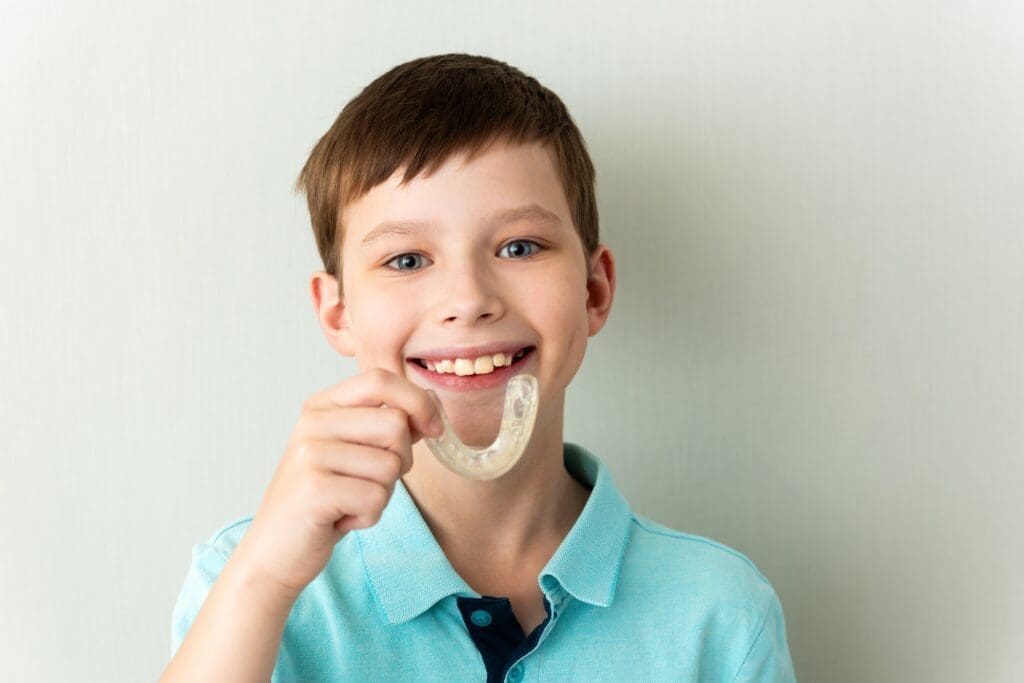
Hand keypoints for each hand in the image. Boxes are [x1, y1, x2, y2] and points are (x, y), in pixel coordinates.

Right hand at [233, 368, 441, 597]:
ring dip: (382, 493)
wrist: (275, 550)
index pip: (381, 380)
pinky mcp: (314, 490)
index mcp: (322, 405)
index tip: (433, 428)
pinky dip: (369, 516)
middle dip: (401, 460)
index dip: (418, 401)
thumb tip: (431, 408)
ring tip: (349, 501)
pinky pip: (376, 498)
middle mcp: (313, 422)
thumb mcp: (353, 452)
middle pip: (395, 424)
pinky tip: (341, 519)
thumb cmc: (324, 500)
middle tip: (370, 482)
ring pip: (390, 465)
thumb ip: (386, 426)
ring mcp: (310, 454)